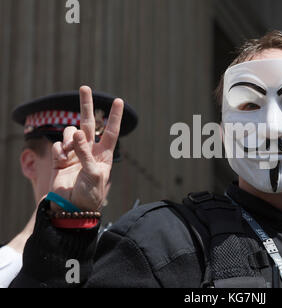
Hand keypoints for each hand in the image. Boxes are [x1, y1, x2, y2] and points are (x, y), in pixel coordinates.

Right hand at [50, 86, 123, 211]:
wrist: (71, 208)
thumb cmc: (89, 194)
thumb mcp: (93, 173)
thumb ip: (85, 153)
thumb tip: (77, 133)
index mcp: (104, 154)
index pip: (110, 131)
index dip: (114, 116)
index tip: (118, 101)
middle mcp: (90, 150)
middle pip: (88, 123)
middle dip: (86, 106)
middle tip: (85, 87)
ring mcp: (75, 153)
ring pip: (70, 132)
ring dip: (69, 138)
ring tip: (69, 152)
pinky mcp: (61, 158)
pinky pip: (58, 145)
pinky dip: (59, 150)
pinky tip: (61, 162)